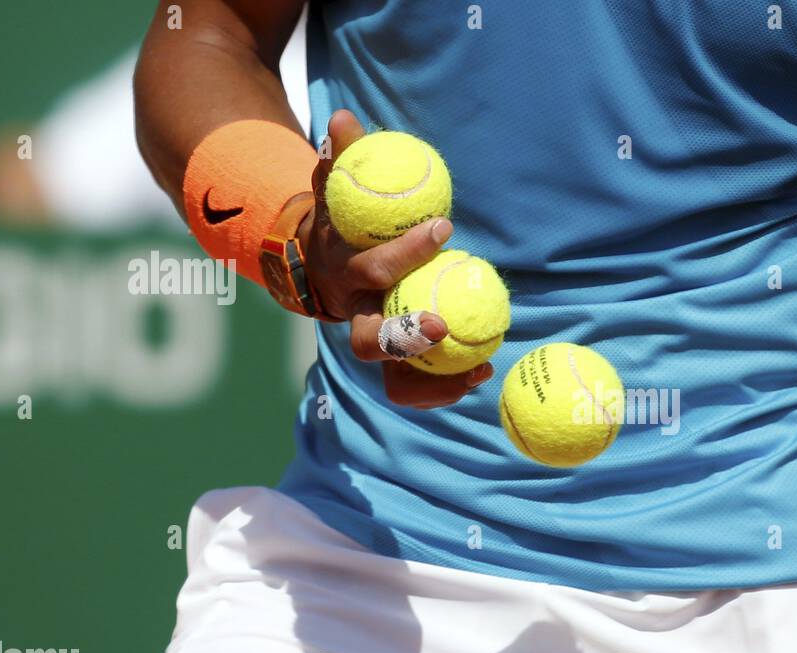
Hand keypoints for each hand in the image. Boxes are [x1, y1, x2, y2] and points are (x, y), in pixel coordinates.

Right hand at [299, 109, 492, 408]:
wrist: (314, 271)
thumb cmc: (340, 227)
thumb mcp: (337, 194)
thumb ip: (342, 160)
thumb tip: (344, 119)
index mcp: (346, 276)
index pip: (372, 268)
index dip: (405, 251)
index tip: (444, 227)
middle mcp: (355, 317)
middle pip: (368, 341)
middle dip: (402, 337)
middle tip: (442, 325)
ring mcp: (373, 346)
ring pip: (393, 379)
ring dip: (433, 381)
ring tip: (477, 370)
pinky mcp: (392, 364)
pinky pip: (414, 387)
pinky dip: (444, 388)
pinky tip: (481, 373)